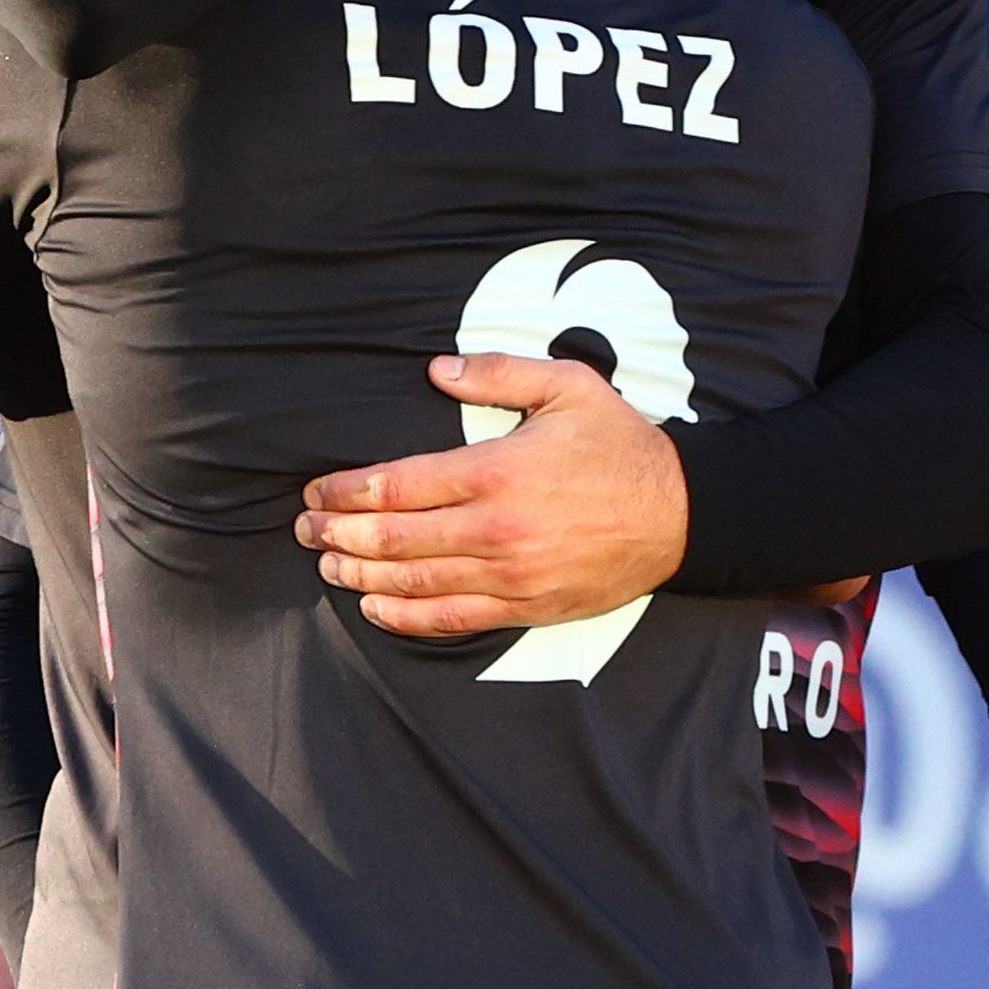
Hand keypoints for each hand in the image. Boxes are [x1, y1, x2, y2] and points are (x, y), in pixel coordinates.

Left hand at [299, 355, 690, 635]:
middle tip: (305, 530)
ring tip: (327, 567)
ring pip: (415, 582)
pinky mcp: (527, 606)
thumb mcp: (569, 387)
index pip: (399, 484)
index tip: (317, 492)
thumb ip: (499, 372)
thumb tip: (437, 369)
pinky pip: (454, 619)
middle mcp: (497, 528)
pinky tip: (376, 608)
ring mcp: (511, 574)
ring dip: (361, 577)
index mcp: (498, 470)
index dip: (347, 491)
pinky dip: (407, 617)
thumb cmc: (622, 447)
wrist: (682, 515)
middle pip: (395, 537)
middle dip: (339, 535)